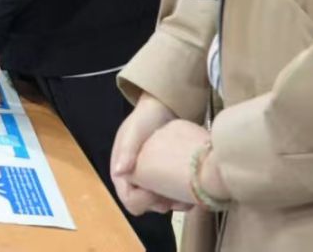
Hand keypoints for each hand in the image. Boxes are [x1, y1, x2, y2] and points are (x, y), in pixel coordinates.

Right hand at [112, 94, 187, 214]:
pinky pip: (170, 195)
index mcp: (122, 172)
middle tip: (178, 198)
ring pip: (160, 203)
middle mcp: (134, 179)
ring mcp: (150, 179)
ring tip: (188, 196)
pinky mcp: (164, 177)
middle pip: (146, 205)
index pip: (129, 199)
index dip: (143, 202)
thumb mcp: (134, 132)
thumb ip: (127, 150)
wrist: (162, 106)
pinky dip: (181, 197)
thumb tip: (120, 172)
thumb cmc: (145, 118)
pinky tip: (192, 191)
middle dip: (162, 204)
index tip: (159, 194)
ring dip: (174, 203)